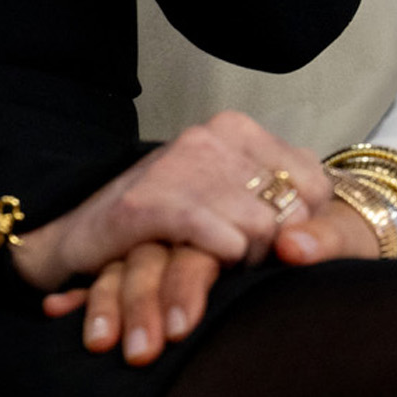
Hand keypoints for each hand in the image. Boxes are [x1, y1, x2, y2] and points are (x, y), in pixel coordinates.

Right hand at [12, 114, 332, 362]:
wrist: (78, 235)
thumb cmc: (162, 223)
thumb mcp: (226, 201)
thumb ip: (277, 200)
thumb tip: (318, 226)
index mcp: (236, 129)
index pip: (314, 183)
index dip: (302, 227)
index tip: (272, 246)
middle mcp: (212, 135)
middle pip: (291, 210)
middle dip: (274, 247)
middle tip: (242, 262)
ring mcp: (181, 163)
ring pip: (262, 227)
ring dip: (246, 260)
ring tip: (218, 266)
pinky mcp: (153, 201)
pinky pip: (221, 238)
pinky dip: (224, 259)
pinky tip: (209, 263)